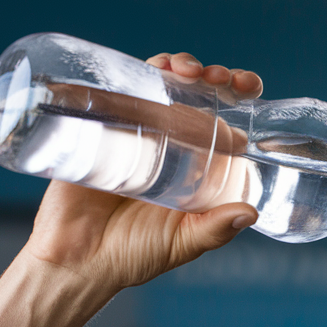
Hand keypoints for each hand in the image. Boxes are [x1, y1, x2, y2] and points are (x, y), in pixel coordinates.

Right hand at [26, 52, 264, 293]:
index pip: (225, 123)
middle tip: (218, 78)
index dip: (240, 99)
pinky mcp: (100, 128)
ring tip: (186, 71)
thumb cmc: (131, 256)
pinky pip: (119, 90)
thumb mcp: (180, 244)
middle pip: (197, 97)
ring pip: (161, 86)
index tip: (250, 88)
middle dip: (214, 76)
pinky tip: (152, 67)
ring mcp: (135, 134)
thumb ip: (214, 231)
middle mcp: (169, 146)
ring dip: (179, 66)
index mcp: (195, 169)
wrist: (74, 260)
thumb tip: (251, 212)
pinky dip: (137, 70)